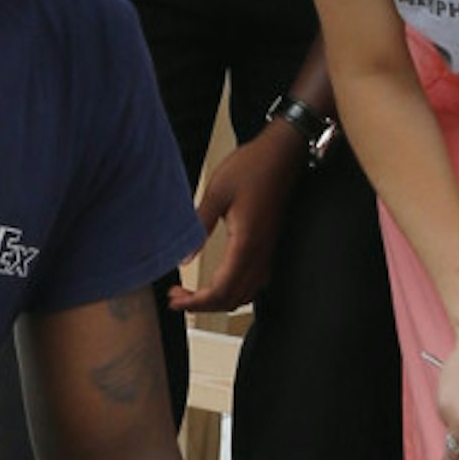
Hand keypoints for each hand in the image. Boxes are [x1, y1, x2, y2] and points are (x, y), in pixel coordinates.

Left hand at [177, 115, 303, 314]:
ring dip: (218, 300)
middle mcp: (260, 253)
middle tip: (177, 298)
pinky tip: (220, 282)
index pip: (220, 291)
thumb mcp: (217, 192)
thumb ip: (199, 226)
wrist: (283, 153)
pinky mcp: (270, 245)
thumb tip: (183, 258)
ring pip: (245, 295)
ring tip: (194, 293)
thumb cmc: (253, 166)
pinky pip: (254, 283)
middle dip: (202, 305)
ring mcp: (268, 251)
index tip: (175, 300)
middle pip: (232, 299)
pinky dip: (234, 291)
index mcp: (246, 243)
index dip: (195, 302)